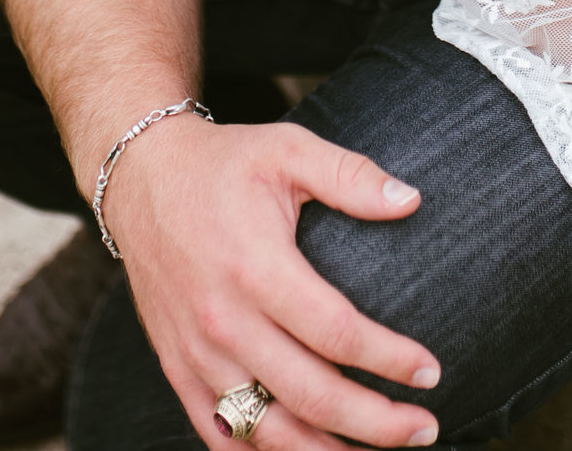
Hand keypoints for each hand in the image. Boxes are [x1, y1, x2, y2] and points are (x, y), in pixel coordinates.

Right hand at [103, 115, 443, 450]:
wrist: (141, 178)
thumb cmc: (223, 164)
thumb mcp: (288, 149)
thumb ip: (350, 176)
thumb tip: (411, 200)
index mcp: (256, 267)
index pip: (336, 334)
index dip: (390, 360)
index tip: (430, 371)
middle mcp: (224, 320)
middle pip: (310, 395)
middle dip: (375, 423)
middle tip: (423, 428)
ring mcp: (196, 352)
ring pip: (267, 430)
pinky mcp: (177, 367)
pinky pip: (219, 434)